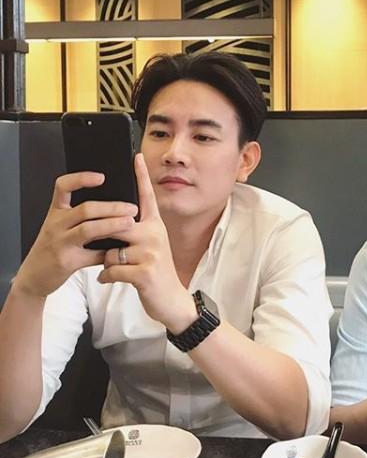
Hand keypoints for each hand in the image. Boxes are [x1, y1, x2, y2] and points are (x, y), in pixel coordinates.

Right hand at [12, 172, 137, 298]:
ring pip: (89, 229)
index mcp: (56, 212)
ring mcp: (60, 243)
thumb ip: (82, 218)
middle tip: (132, 208)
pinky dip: (108, 252)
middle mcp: (56, 224)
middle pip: (86, 209)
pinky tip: (120, 251)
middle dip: (112, 207)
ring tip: (130, 223)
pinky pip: (92, 255)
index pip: (63, 187)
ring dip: (113, 225)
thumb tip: (117, 208)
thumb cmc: (54, 248)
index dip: (81, 178)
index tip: (102, 177)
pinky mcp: (66, 261)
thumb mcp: (61, 227)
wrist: (34, 276)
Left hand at [98, 154, 195, 331]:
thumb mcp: (150, 248)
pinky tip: (110, 280)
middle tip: (103, 246)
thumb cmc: (155, 273)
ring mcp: (151, 253)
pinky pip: (111, 269)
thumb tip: (112, 222)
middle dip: (104, 234)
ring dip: (106, 262)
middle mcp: (155, 235)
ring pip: (111, 250)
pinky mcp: (144, 272)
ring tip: (115, 269)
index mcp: (156, 226)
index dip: (140, 176)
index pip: (147, 197)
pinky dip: (107, 277)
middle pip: (119, 223)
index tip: (135, 157)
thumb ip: (135, 233)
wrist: (171, 300)